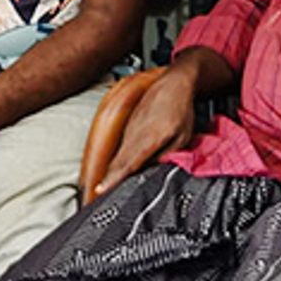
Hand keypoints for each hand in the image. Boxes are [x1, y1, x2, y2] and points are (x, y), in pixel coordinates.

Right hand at [97, 65, 199, 197]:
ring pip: (120, 154)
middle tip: (97, 197)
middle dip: (107, 179)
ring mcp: (129, 129)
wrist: (171, 83)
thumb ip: (169, 154)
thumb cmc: (179, 109)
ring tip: (106, 186)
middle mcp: (134, 134)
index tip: (101, 189)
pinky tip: (121, 168)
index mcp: (148, 138)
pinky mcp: (129, 127)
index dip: (114, 178)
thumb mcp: (183, 136)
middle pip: (118, 161)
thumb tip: (156, 169)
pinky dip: (120, 160)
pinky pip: (124, 147)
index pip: (128, 163)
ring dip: (113, 171)